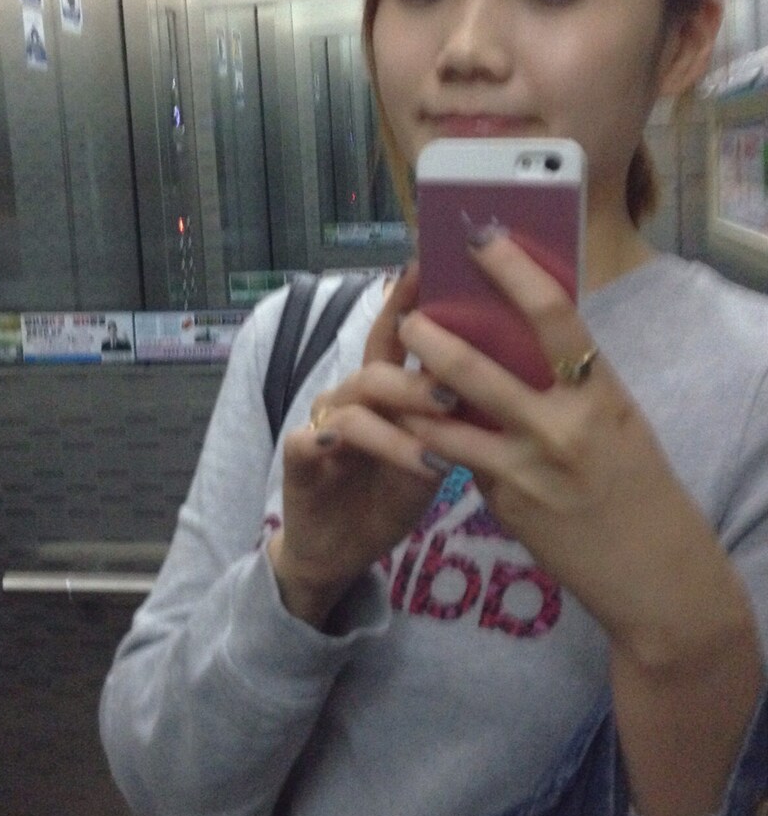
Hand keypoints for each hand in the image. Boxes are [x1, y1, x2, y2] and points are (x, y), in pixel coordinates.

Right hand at [269, 266, 452, 627]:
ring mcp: (322, 423)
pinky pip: (314, 439)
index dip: (412, 298)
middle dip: (420, 375)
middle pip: (382, 365)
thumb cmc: (389, 495)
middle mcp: (351, 394)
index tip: (435, 266)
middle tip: (458, 393)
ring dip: (398, 421)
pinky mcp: (298, 457)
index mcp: (386, 389)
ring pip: (356, 400)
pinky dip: (336, 439)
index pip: (400, 334)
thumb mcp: (431, 454)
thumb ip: (453, 416)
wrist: (337, 549)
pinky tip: (349, 446)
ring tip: (435, 446)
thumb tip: (517, 375)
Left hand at [396, 233, 748, 664]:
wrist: (654, 574)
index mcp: (598, 392)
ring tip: (380, 375)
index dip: (512, 270)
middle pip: (475, 368)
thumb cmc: (636, 484)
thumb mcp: (616, 420)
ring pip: (443, 420)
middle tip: (407, 317)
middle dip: (429, 337)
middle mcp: (560, 426)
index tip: (480, 237)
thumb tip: (517, 335)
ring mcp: (526, 468)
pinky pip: (456, 459)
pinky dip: (430, 438)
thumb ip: (570, 381)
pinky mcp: (502, 503)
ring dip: (405, 394)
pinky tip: (408, 428)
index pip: (552, 316)